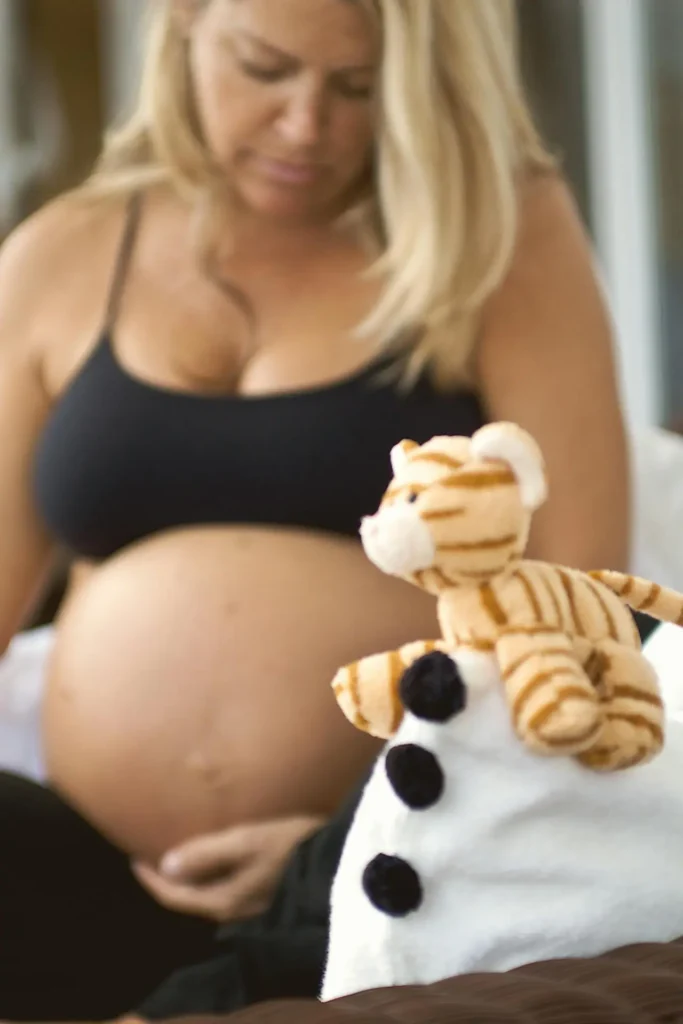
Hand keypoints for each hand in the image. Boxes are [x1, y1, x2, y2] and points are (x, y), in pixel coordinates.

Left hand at [132, 814, 324, 921]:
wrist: (340, 863)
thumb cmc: (292, 847)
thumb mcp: (247, 842)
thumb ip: (206, 853)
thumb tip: (165, 864)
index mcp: (223, 900)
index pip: (174, 895)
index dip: (150, 878)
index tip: (133, 856)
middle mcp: (233, 913)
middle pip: (188, 900)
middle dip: (168, 880)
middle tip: (152, 854)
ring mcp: (251, 910)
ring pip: (207, 897)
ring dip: (189, 880)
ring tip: (179, 856)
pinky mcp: (266, 899)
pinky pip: (225, 892)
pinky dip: (209, 878)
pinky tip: (215, 863)